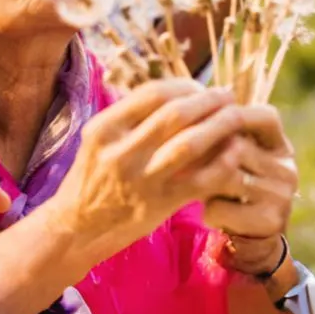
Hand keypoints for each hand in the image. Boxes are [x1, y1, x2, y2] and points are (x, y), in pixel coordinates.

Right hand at [44, 79, 251, 261]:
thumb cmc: (94, 176)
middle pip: (176, 114)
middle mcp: (121, 153)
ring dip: (220, 125)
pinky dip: (223, 162)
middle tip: (227, 95)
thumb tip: (179, 90)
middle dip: (208, 100)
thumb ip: (132, 116)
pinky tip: (236, 150)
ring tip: (236, 116)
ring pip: (190, 143)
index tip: (200, 86)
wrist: (78, 228)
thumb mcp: (101, 139)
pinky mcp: (160, 205)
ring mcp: (141, 181)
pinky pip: (201, 179)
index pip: (153, 93)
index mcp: (104, 129)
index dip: (184, 85)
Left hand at [203, 105, 298, 275]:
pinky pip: (222, 207)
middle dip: (204, 152)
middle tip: (178, 158)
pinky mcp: (270, 221)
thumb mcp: (238, 160)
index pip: (267, 117)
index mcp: (281, 148)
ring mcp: (282, 196)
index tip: (202, 118)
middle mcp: (287, 169)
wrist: (253, 241)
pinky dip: (208, 210)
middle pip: (237, 146)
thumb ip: (224, 136)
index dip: (235, 113)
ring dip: (201, 181)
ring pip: (226, 175)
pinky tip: (209, 213)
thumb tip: (188, 107)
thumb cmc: (237, 190)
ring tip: (191, 185)